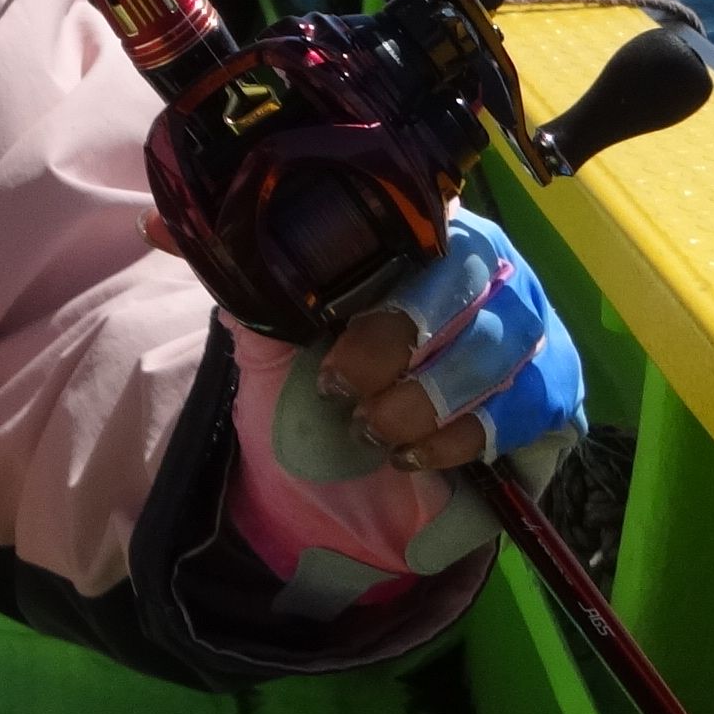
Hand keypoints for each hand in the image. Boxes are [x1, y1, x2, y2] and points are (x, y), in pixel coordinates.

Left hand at [209, 209, 584, 613]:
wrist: (351, 499)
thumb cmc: (321, 395)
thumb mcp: (272, 334)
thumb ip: (234, 273)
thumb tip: (157, 220)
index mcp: (423, 235)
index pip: (423, 214)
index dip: (377, 268)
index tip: (326, 331)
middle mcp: (490, 269)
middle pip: (467, 274)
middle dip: (394, 340)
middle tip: (341, 386)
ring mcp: (532, 330)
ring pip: (497, 344)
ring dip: (422, 398)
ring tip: (373, 430)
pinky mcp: (556, 397)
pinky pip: (526, 406)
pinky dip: (459, 437)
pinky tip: (415, 456)